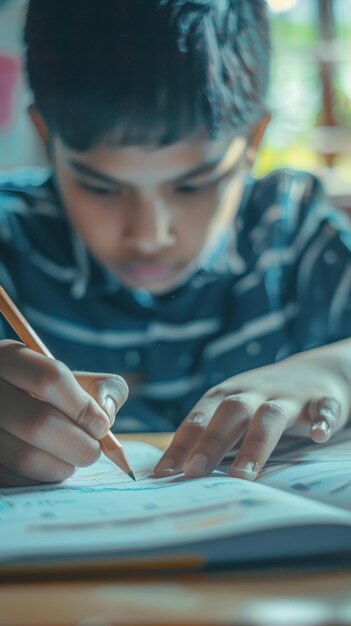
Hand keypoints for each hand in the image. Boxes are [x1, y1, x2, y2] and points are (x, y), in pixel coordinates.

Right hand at [0, 340, 127, 486]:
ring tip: (72, 459)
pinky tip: (49, 464)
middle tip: (93, 451)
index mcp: (9, 358)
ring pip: (25, 457)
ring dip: (62, 465)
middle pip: (37, 422)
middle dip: (79, 444)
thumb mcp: (75, 379)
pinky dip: (42, 477)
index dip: (83, 406)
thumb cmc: (54, 397)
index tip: (102, 426)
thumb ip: (102, 388)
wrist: (14, 410)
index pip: (49, 378)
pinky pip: (15, 478)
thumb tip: (105, 415)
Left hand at [154, 349, 349, 480]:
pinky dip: (321, 420)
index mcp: (227, 395)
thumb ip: (210, 435)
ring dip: (256, 443)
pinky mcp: (321, 400)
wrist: (316, 371)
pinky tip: (318, 435)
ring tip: (243, 474)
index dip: (180, 444)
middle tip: (192, 472)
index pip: (198, 418)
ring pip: (270, 415)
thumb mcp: (233, 410)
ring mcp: (287, 396)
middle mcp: (253, 392)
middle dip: (211, 442)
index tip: (163, 473)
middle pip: (230, 413)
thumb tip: (172, 472)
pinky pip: (322, 409)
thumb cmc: (262, 400)